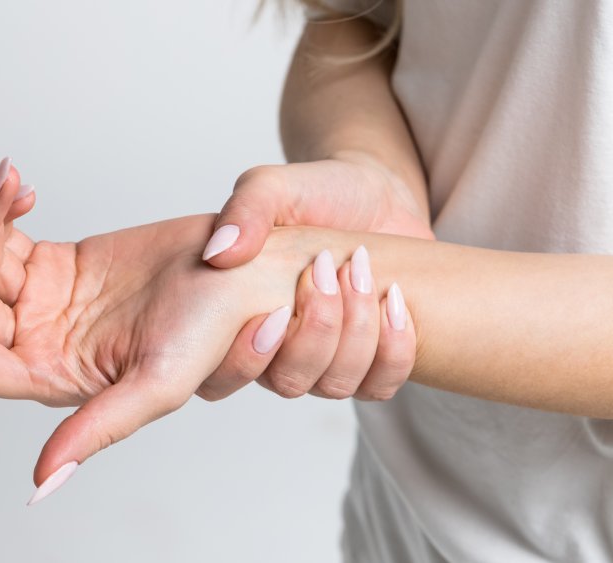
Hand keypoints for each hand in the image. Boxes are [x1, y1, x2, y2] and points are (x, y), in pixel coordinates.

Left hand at [0, 158, 399, 502]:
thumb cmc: (216, 329)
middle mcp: (43, 345)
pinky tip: (21, 187)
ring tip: (7, 180)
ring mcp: (46, 301)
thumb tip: (41, 486)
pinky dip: (4, 208)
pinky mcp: (57, 260)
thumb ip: (96, 430)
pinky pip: (7, 235)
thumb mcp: (158, 384)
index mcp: (57, 380)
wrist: (250, 268)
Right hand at [195, 152, 427, 400]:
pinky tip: (394, 302)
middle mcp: (279, 351)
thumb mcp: (274, 187)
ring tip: (362, 274)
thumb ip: (244, 212)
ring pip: (335, 386)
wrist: (374, 192)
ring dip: (356, 333)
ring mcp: (327, 360)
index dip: (248, 358)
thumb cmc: (317, 192)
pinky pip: (380, 386)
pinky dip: (393, 350)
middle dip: (317, 330)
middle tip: (326, 268)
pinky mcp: (373, 360)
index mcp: (240, 320)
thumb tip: (218, 254)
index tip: (280, 309)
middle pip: (288, 382)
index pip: (223, 378)